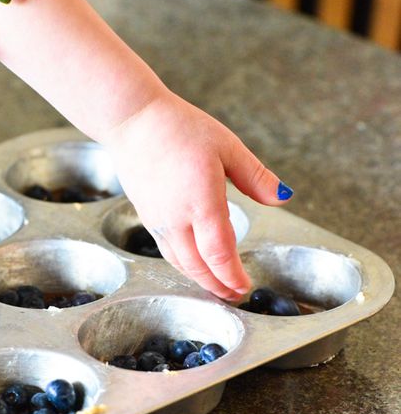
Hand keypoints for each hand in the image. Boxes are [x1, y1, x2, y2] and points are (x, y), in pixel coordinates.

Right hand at [105, 90, 292, 300]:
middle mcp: (177, 216)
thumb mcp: (226, 145)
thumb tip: (282, 197)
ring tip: (216, 285)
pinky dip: (183, 263)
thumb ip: (255, 176)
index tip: (245, 286)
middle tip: (234, 294)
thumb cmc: (178, 127)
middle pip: (198, 266)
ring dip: (199, 278)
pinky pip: (166, 249)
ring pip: (179, 261)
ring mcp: (158, 218)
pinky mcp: (146, 214)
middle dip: (217, 285)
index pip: (219, 252)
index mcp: (202, 200)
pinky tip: (192, 260)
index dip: (232, 275)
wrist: (131, 119)